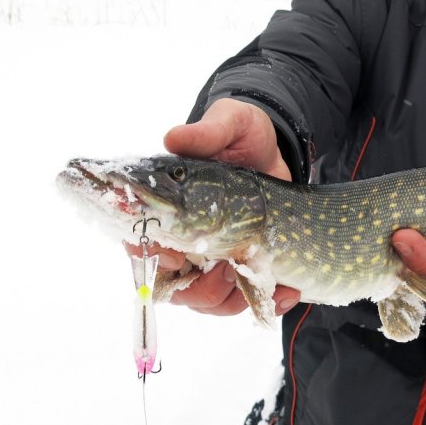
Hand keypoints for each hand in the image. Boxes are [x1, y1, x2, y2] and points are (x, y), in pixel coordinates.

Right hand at [149, 98, 299, 315]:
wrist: (277, 149)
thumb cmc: (242, 135)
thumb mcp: (230, 124)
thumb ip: (206, 132)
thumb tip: (173, 138)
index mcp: (166, 205)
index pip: (138, 242)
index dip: (152, 256)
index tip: (178, 255)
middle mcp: (181, 238)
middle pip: (170, 284)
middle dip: (199, 287)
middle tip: (228, 267)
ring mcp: (210, 258)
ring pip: (204, 301)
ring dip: (230, 297)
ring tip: (260, 274)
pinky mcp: (240, 267)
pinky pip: (240, 300)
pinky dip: (263, 300)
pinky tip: (287, 289)